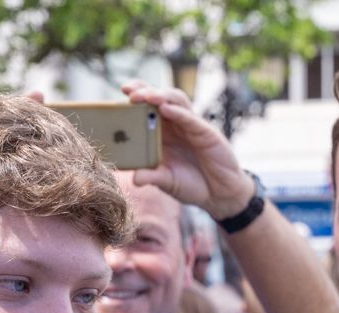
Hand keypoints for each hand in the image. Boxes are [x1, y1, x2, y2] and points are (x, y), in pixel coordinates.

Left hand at [121, 80, 254, 219]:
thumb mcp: (167, 182)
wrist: (219, 194)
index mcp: (162, 133)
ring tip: (145, 96)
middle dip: (144, 91)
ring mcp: (190, 126)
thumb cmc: (191, 185)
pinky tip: (166, 109)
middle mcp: (175, 125)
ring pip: (175, 101)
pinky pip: (190, 119)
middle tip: (128, 92)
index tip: (119, 94)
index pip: (146, 108)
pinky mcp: (206, 133)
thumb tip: (134, 179)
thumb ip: (152, 177)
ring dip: (160, 96)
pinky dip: (178, 112)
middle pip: (159, 98)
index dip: (134, 98)